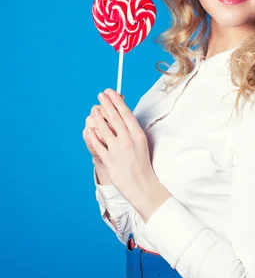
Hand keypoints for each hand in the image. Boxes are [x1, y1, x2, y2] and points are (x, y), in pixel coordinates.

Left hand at [87, 89, 156, 209]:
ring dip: (97, 117)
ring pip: (103, 129)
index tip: (111, 92)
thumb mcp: (141, 143)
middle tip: (100, 95)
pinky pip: (97, 144)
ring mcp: (117, 150)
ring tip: (94, 110)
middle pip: (114, 118)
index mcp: (137, 135)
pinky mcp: (108, 160)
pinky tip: (89, 128)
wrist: (142, 185)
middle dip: (106, 104)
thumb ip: (132, 131)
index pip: (125, 113)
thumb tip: (122, 115)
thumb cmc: (142, 164)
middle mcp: (127, 140)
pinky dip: (92, 135)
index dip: (117, 101)